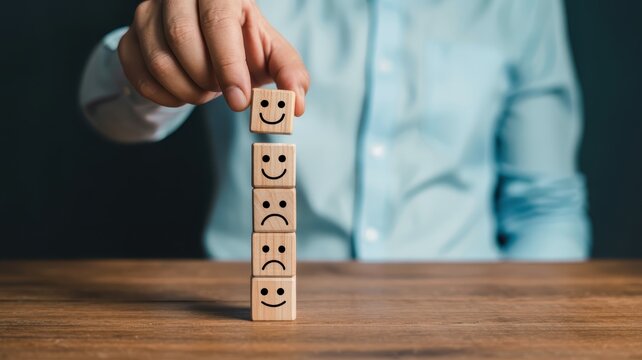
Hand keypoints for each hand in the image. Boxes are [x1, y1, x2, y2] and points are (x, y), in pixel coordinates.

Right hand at [118, 0, 308, 114]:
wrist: (209, 46)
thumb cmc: (244, 46)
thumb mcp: (272, 55)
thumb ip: (290, 75)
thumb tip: (296, 105)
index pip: (217, 21)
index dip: (228, 65)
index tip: (240, 100)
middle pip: (182, 38)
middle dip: (206, 79)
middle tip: (222, 92)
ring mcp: (147, 14)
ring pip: (158, 60)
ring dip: (188, 91)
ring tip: (205, 90)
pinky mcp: (129, 39)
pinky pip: (139, 77)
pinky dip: (166, 97)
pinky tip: (184, 93)